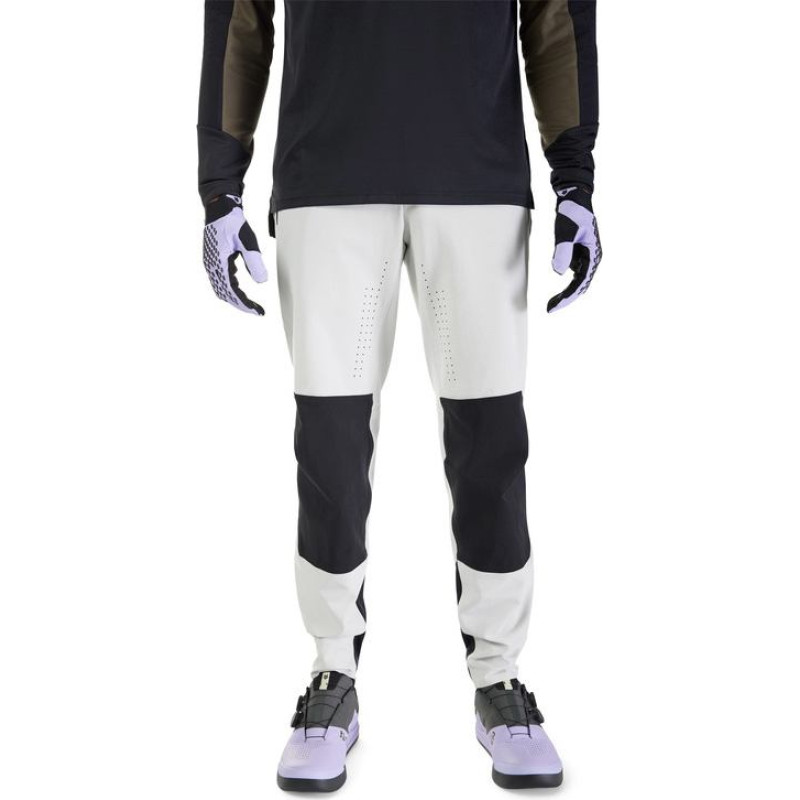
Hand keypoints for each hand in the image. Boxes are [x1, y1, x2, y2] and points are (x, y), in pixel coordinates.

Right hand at [202, 194, 267, 314]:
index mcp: (218, 263)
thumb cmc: (233, 222)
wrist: (220, 207)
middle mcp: (211, 266)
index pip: (231, 292)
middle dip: (241, 304)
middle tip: (257, 311)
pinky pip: (220, 279)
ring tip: (250, 304)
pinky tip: (241, 288)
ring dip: (235, 298)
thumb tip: (261, 281)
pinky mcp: (213, 259)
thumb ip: (254, 262)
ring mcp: (210, 263)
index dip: (245, 304)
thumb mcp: (248, 241)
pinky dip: (231, 288)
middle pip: (224, 294)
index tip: (258, 311)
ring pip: (221, 288)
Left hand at [547, 185, 601, 312]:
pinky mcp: (578, 253)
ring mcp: (586, 256)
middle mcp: (592, 257)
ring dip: (566, 293)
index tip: (554, 307)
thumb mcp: (565, 232)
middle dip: (566, 298)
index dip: (568, 297)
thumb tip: (558, 273)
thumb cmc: (572, 212)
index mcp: (594, 254)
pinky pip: (573, 273)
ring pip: (577, 281)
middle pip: (581, 285)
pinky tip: (556, 291)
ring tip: (551, 303)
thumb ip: (562, 251)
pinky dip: (565, 283)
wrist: (574, 196)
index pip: (581, 282)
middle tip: (550, 309)